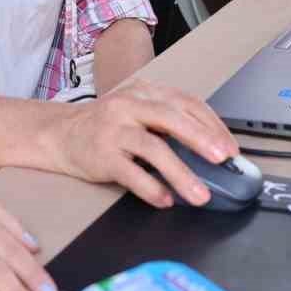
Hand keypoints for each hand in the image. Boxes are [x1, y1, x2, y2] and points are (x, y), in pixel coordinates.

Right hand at [41, 79, 239, 209]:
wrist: (60, 133)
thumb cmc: (106, 125)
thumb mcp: (138, 111)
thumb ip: (168, 122)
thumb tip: (211, 148)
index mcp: (145, 91)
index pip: (187, 103)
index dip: (212, 125)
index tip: (230, 148)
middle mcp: (130, 105)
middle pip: (171, 118)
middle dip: (202, 140)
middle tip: (223, 160)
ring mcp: (114, 129)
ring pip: (153, 148)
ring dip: (181, 173)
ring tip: (199, 194)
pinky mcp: (101, 154)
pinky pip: (130, 173)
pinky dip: (151, 187)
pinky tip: (165, 199)